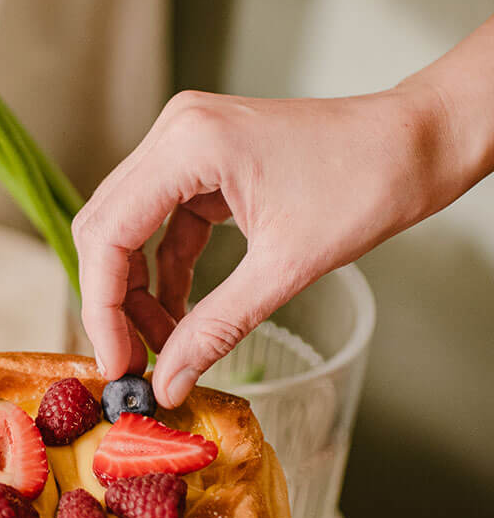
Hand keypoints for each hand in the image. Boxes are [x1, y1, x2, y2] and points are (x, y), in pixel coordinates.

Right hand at [71, 86, 458, 406]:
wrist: (415, 144)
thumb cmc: (366, 184)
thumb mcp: (283, 269)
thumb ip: (215, 329)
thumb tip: (167, 384)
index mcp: (187, 145)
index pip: (108, 236)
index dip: (102, 309)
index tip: (117, 363)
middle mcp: (175, 134)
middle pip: (105, 231)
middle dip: (112, 303)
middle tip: (131, 361)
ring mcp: (185, 145)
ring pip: (126, 230)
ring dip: (136, 292)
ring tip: (161, 344)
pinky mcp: (200, 164)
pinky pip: (159, 226)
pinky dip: (163, 274)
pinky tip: (178, 315)